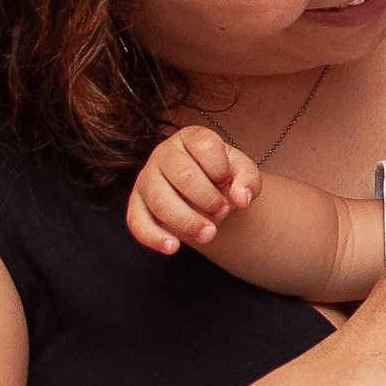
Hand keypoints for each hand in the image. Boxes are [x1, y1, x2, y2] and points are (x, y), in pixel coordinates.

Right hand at [126, 126, 260, 254]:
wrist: (205, 198)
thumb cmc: (222, 179)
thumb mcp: (242, 173)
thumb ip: (249, 180)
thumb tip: (242, 198)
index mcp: (191, 137)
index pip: (205, 146)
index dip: (222, 170)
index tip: (227, 184)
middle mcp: (164, 154)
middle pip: (183, 175)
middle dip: (208, 199)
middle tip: (223, 212)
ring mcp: (146, 178)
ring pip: (160, 200)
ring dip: (187, 222)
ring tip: (209, 234)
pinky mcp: (136, 205)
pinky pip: (137, 221)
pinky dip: (154, 237)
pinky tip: (173, 247)